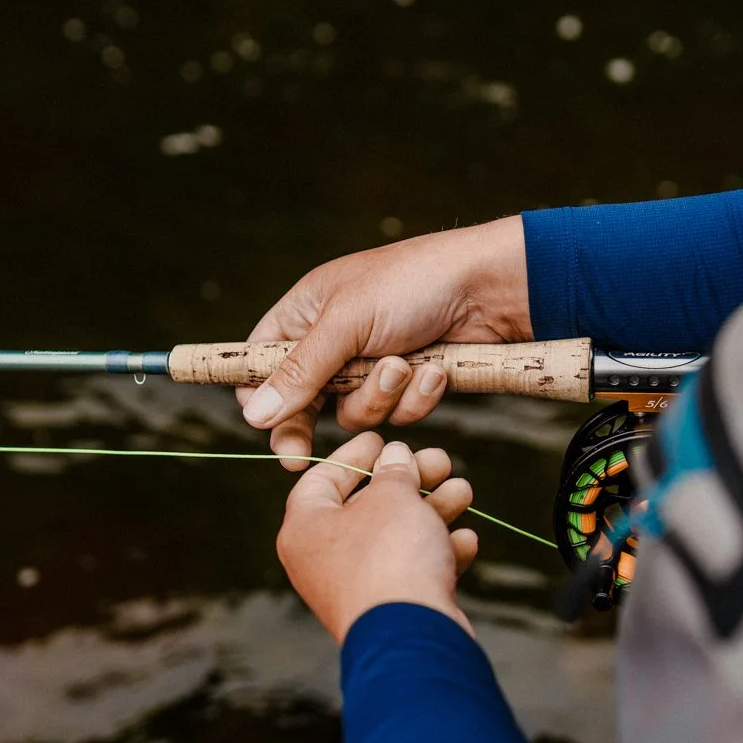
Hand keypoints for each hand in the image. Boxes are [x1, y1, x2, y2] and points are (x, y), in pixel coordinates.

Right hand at [238, 216, 529, 468]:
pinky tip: (436, 369)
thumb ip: (301, 372)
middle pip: (302, 401)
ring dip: (380, 396)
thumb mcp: (347, 324)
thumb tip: (253, 416)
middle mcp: (334, 341)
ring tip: (406, 363)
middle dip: (310, 422)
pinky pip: (397, 414)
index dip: (258, 396)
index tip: (262, 427)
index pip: (261, 362)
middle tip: (299, 457)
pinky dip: (416, 397)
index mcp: (306, 313)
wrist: (490, 288)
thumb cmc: (412, 284)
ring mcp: (372, 364)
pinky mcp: (409, 383)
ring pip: (354, 414)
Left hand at [277, 432, 479, 642]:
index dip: (355, 454)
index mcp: (305, 528)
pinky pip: (412, 571)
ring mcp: (357, 588)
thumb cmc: (389, 557)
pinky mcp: (390, 610)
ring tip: (463, 492)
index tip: (383, 438)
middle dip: (409, 481)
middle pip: (367, 507)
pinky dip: (438, 553)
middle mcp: (324, 559)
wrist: (410, 637)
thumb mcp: (392, 496)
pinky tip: (465, 541)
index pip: (322, 478)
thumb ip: (394, 471)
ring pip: (396, 538)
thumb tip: (395, 458)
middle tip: (440, 460)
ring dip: (432, 511)